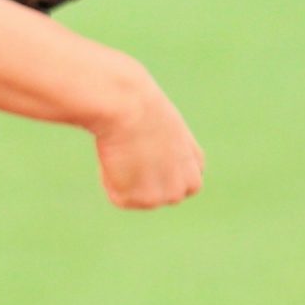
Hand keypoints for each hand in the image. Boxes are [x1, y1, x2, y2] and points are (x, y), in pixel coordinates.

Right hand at [87, 66, 203, 210]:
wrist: (128, 105)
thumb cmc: (140, 105)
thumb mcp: (164, 125)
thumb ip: (165, 149)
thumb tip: (149, 156)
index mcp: (195, 164)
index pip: (180, 182)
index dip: (158, 169)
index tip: (145, 152)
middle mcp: (185, 185)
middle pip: (156, 194)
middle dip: (142, 181)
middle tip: (131, 150)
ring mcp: (164, 196)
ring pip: (135, 196)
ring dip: (124, 179)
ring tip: (124, 149)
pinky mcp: (140, 200)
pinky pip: (117, 196)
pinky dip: (109, 180)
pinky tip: (115, 156)